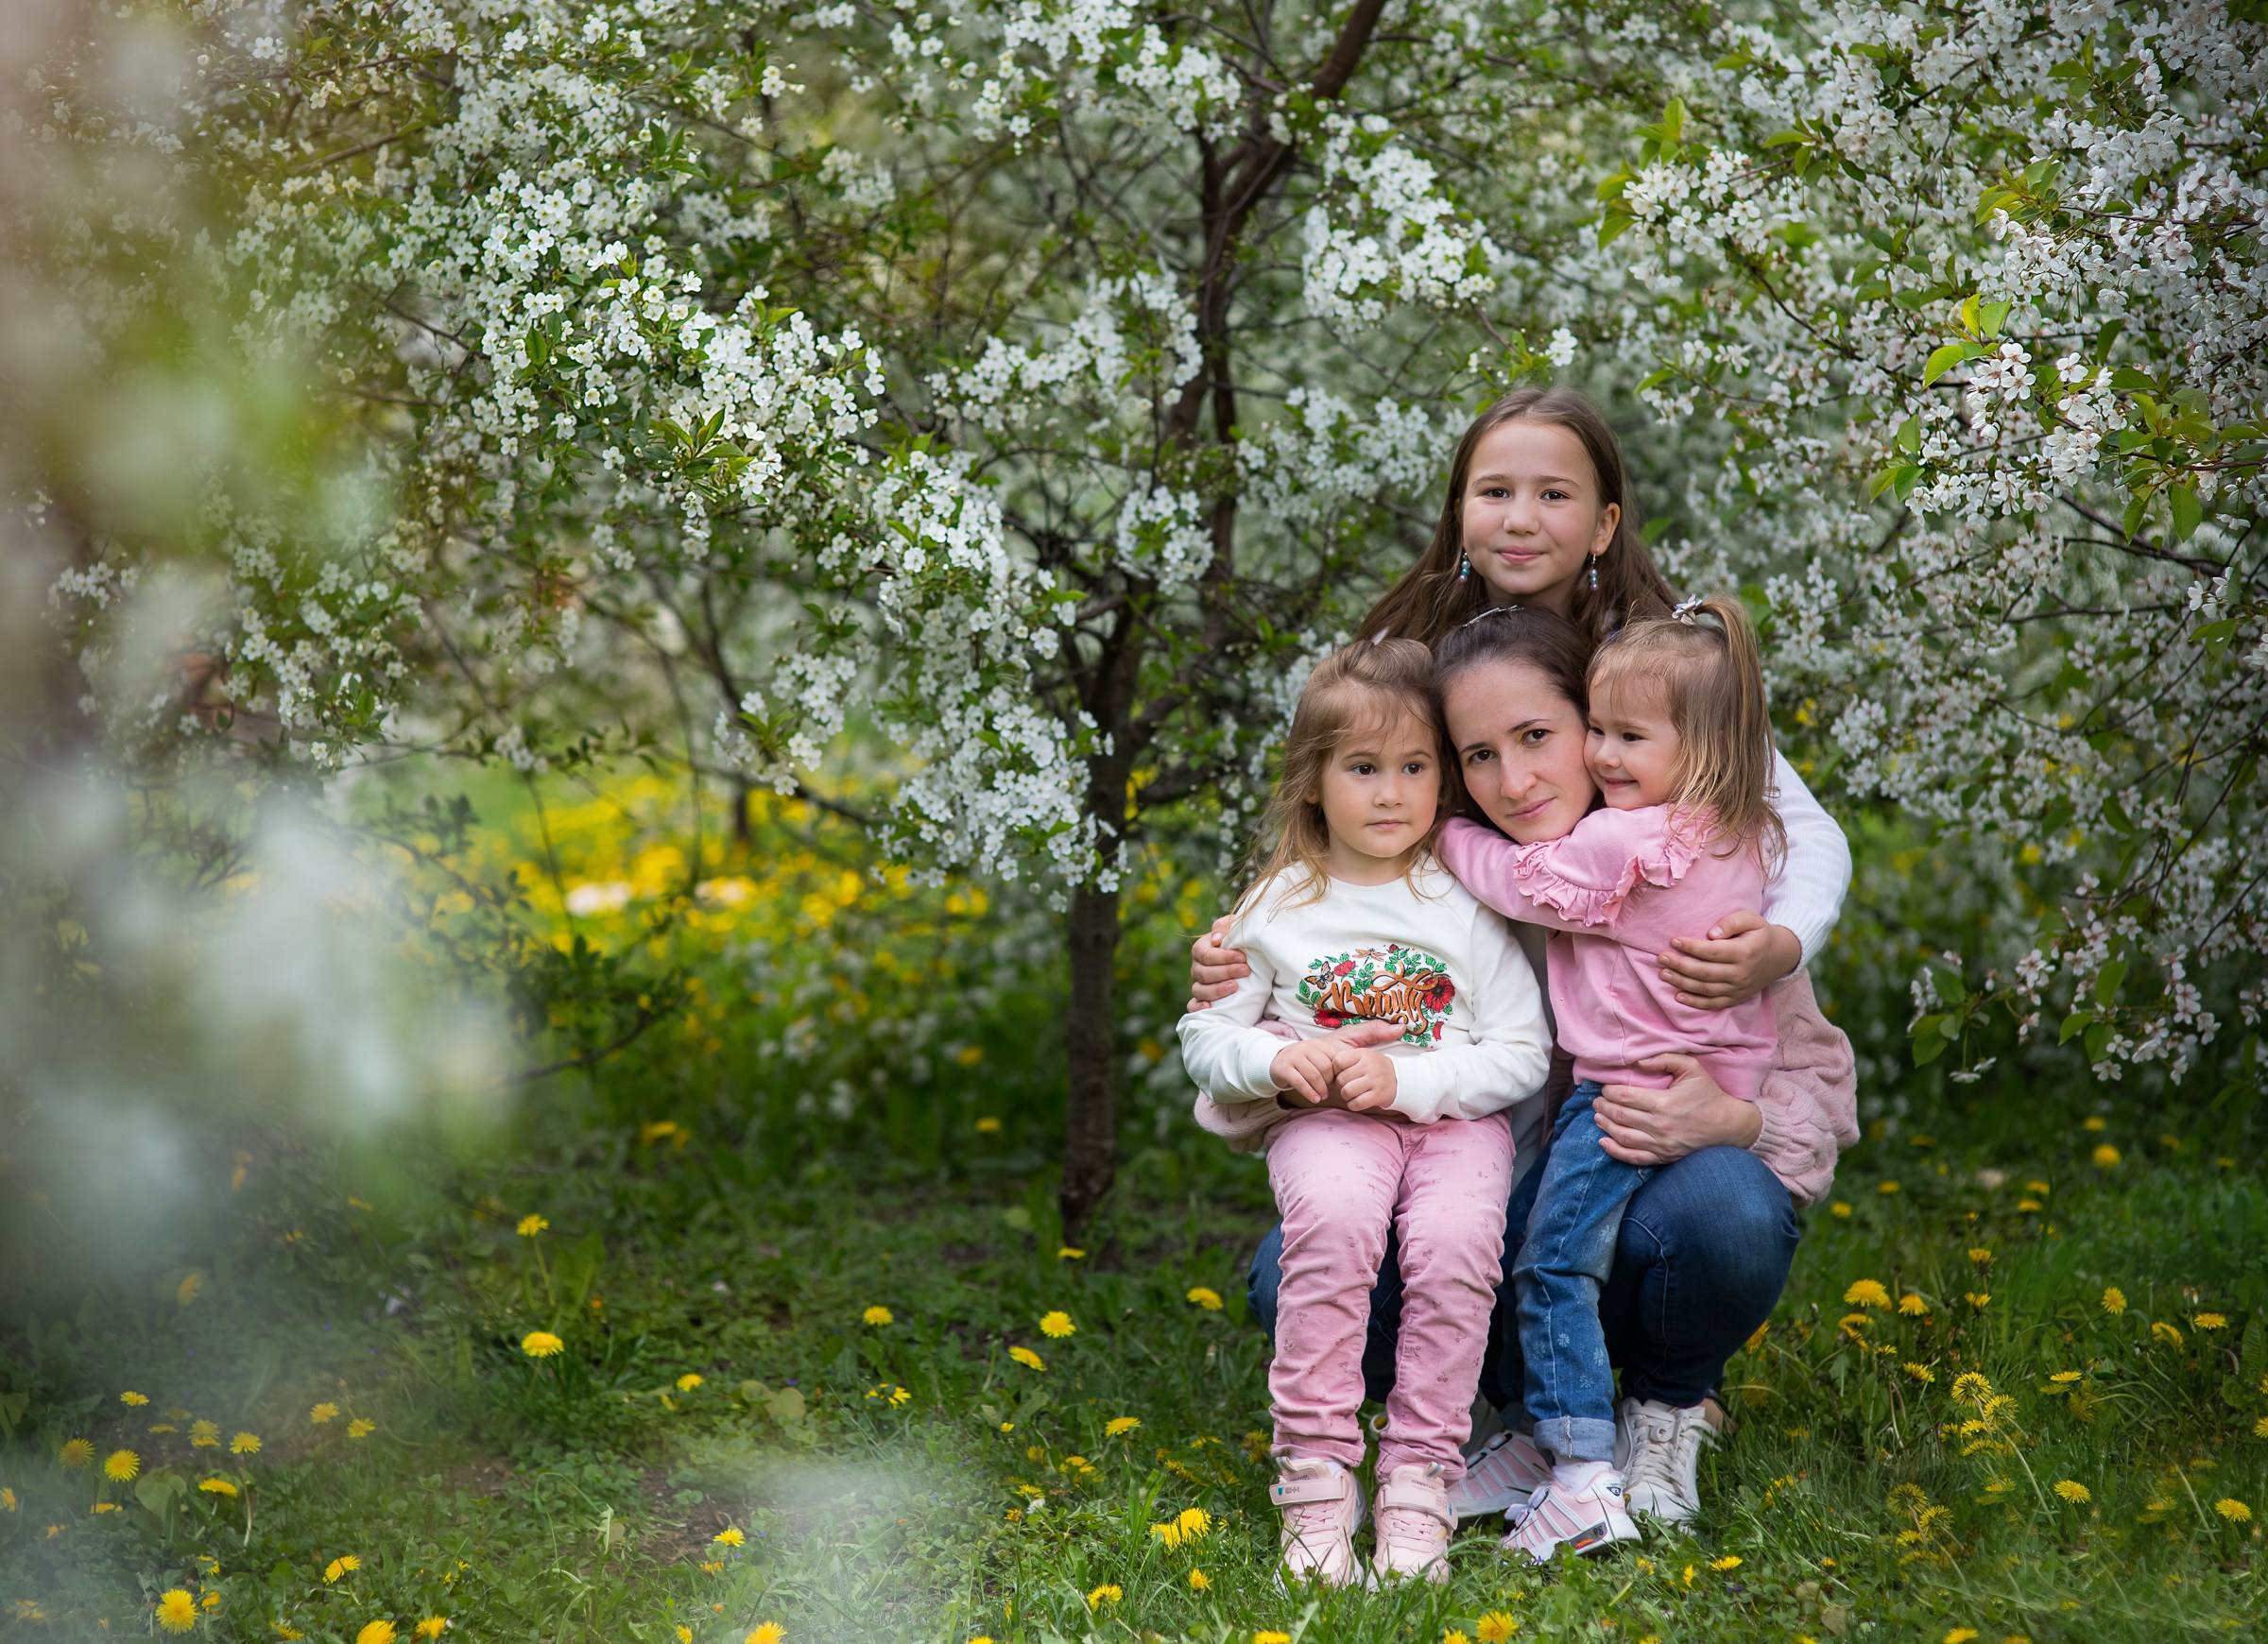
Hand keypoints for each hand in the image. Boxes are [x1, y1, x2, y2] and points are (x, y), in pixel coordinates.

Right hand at [1186, 915, 1250, 1010]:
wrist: (1248, 961)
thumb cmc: (1241, 942)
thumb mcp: (1235, 928)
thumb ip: (1225, 926)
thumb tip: (1217, 938)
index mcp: (1201, 949)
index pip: (1206, 955)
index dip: (1224, 957)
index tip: (1243, 957)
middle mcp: (1197, 968)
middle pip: (1203, 973)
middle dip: (1225, 972)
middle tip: (1245, 971)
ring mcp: (1198, 985)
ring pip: (1198, 990)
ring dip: (1216, 990)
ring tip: (1235, 987)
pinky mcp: (1202, 999)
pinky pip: (1193, 1006)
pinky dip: (1198, 1008)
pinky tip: (1210, 1007)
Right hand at [1269, 1039, 1349, 1104]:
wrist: (1277, 1061)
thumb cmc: (1304, 1062)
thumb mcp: (1318, 1056)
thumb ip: (1334, 1061)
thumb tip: (1354, 1072)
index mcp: (1318, 1044)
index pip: (1335, 1057)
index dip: (1340, 1071)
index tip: (1341, 1081)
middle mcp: (1306, 1048)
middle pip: (1325, 1066)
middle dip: (1330, 1081)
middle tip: (1331, 1089)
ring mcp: (1294, 1057)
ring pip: (1313, 1075)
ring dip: (1321, 1089)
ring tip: (1323, 1096)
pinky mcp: (1284, 1069)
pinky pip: (1300, 1082)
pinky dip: (1309, 1093)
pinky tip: (1315, 1099)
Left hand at [1333, 1048, 1398, 1111]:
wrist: (1399, 1079)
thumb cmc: (1373, 1067)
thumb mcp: (1362, 1053)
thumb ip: (1344, 1056)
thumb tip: (1327, 1066)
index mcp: (1363, 1053)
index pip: (1337, 1062)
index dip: (1336, 1070)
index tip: (1342, 1072)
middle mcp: (1370, 1065)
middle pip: (1340, 1079)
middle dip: (1341, 1084)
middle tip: (1349, 1083)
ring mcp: (1375, 1080)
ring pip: (1346, 1092)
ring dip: (1346, 1095)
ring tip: (1353, 1092)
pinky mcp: (1379, 1095)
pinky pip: (1356, 1103)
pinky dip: (1353, 1105)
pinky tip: (1358, 1100)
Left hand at [1593, 1054, 1762, 1165]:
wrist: (1729, 1125)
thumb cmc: (1708, 1094)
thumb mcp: (1691, 1068)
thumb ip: (1664, 1059)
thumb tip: (1637, 1062)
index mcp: (1664, 1102)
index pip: (1624, 1096)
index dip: (1609, 1092)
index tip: (1604, 1088)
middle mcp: (1660, 1125)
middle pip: (1620, 1116)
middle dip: (1603, 1107)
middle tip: (1596, 1101)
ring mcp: (1661, 1144)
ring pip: (1623, 1136)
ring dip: (1605, 1126)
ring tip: (1597, 1117)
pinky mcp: (1664, 1157)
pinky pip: (1634, 1158)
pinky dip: (1615, 1151)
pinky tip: (1603, 1142)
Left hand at [1658, 910, 1800, 1008]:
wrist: (1780, 957)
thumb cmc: (1759, 934)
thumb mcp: (1752, 919)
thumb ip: (1732, 922)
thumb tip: (1712, 933)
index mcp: (1745, 953)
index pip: (1713, 952)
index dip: (1692, 947)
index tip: (1674, 941)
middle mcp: (1741, 973)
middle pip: (1706, 972)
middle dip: (1681, 966)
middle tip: (1662, 958)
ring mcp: (1738, 988)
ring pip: (1706, 989)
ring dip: (1682, 983)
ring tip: (1664, 973)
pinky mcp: (1736, 998)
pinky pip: (1713, 1004)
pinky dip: (1695, 1003)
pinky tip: (1678, 996)